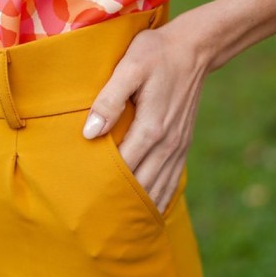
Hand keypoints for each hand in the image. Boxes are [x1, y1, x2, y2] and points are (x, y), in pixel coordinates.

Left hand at [82, 17, 208, 212]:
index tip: (81, 205)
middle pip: (141, 186)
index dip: (103, 188)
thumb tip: (89, 133)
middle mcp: (167, 144)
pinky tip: (148, 212)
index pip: (123, 169)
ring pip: (159, 188)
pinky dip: (160, 198)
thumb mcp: (129, 67)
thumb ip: (109, 100)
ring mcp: (178, 146)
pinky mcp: (182, 144)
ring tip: (118, 229)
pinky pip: (172, 180)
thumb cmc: (155, 53)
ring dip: (140, 208)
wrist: (194, 47)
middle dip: (120, 206)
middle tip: (94, 226)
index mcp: (152, 128)